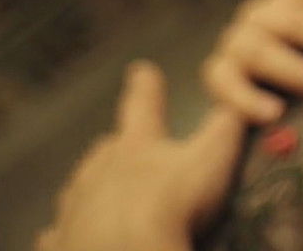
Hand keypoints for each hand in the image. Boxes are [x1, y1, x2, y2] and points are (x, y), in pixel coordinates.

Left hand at [37, 61, 244, 250]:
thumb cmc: (173, 204)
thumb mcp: (212, 158)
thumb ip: (228, 125)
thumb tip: (244, 97)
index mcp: (135, 146)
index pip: (142, 106)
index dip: (146, 87)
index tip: (141, 69)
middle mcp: (98, 171)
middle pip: (105, 151)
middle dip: (115, 147)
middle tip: (120, 145)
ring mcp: (75, 209)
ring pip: (78, 190)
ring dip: (89, 187)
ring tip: (96, 192)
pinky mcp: (63, 242)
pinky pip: (59, 235)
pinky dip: (64, 232)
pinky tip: (60, 235)